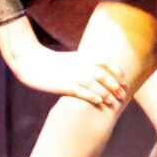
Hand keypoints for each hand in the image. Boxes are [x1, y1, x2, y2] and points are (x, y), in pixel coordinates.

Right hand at [9, 45, 128, 110]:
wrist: (32, 63)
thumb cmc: (54, 63)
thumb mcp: (74, 58)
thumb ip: (88, 61)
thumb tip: (103, 68)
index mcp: (83, 56)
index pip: (107, 63)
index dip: (118, 72)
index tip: (124, 81)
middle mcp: (80, 64)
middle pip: (104, 74)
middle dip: (115, 85)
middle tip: (122, 94)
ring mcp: (73, 74)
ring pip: (95, 83)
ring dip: (107, 92)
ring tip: (113, 101)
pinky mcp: (65, 85)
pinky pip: (82, 91)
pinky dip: (92, 96)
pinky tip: (99, 101)